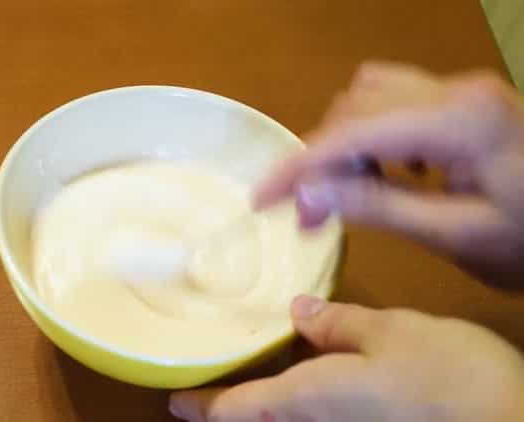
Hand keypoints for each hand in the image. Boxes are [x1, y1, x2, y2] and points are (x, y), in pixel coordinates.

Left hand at [169, 296, 523, 421]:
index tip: (175, 398)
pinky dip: (299, 404)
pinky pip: (318, 421)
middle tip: (208, 388)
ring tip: (253, 380)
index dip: (202, 404)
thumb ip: (339, 324)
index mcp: (308, 399)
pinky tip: (312, 379)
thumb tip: (299, 311)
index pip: (237, 409)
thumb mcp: (391, 333)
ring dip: (263, 407)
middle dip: (229, 411)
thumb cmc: (449, 378)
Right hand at [253, 62, 523, 286]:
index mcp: (460, 121)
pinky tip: (385, 172)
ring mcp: (462, 89)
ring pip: (370, 96)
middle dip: (321, 157)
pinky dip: (371, 134)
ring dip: (344, 142)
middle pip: (356, 105)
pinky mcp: (463, 99)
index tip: (260, 199)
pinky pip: (394, 101)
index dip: (299, 164)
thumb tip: (306, 192)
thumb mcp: (456, 235)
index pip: (353, 131)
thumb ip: (377, 205)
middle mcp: (456, 89)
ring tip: (344, 194)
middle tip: (310, 216)